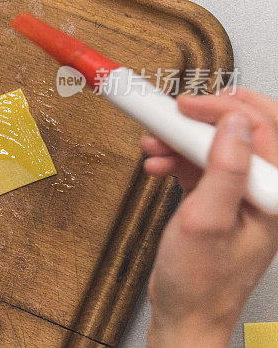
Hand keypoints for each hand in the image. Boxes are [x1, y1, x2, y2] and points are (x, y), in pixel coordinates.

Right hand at [141, 89, 277, 346]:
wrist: (185, 314)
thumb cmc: (200, 282)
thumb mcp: (207, 221)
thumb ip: (224, 169)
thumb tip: (234, 123)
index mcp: (273, 195)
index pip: (258, 130)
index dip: (220, 109)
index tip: (184, 105)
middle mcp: (262, 191)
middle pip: (240, 131)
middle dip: (201, 119)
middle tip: (172, 114)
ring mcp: (242, 195)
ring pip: (215, 144)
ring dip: (181, 139)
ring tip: (154, 146)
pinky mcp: (220, 199)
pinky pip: (201, 163)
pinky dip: (176, 158)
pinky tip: (158, 165)